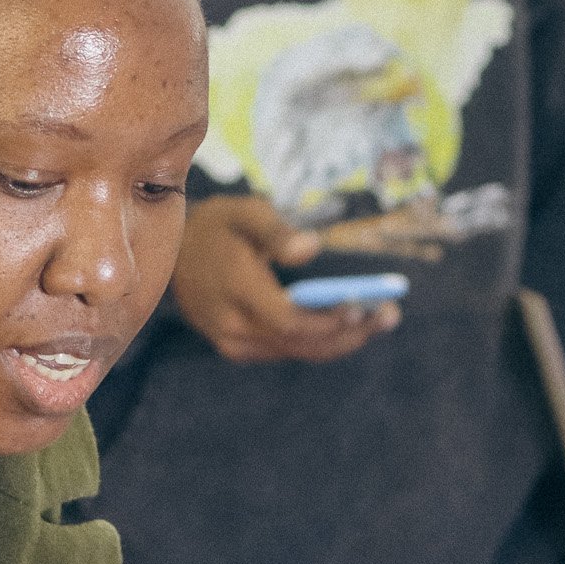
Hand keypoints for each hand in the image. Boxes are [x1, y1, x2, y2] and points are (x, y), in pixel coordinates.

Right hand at [170, 195, 399, 363]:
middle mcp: (230, 324)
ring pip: (297, 351)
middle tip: (389, 314)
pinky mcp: (237, 348)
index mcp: (233, 288)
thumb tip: (312, 248)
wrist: (175, 251)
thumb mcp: (246, 212)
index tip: (361, 306)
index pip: (286, 320)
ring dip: (342, 339)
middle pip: (299, 342)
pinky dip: (320, 341)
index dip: (326, 320)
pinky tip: (349, 324)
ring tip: (382, 318)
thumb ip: (278, 231)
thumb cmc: (220, 225)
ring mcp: (232, 341)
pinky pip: (286, 350)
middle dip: (349, 332)